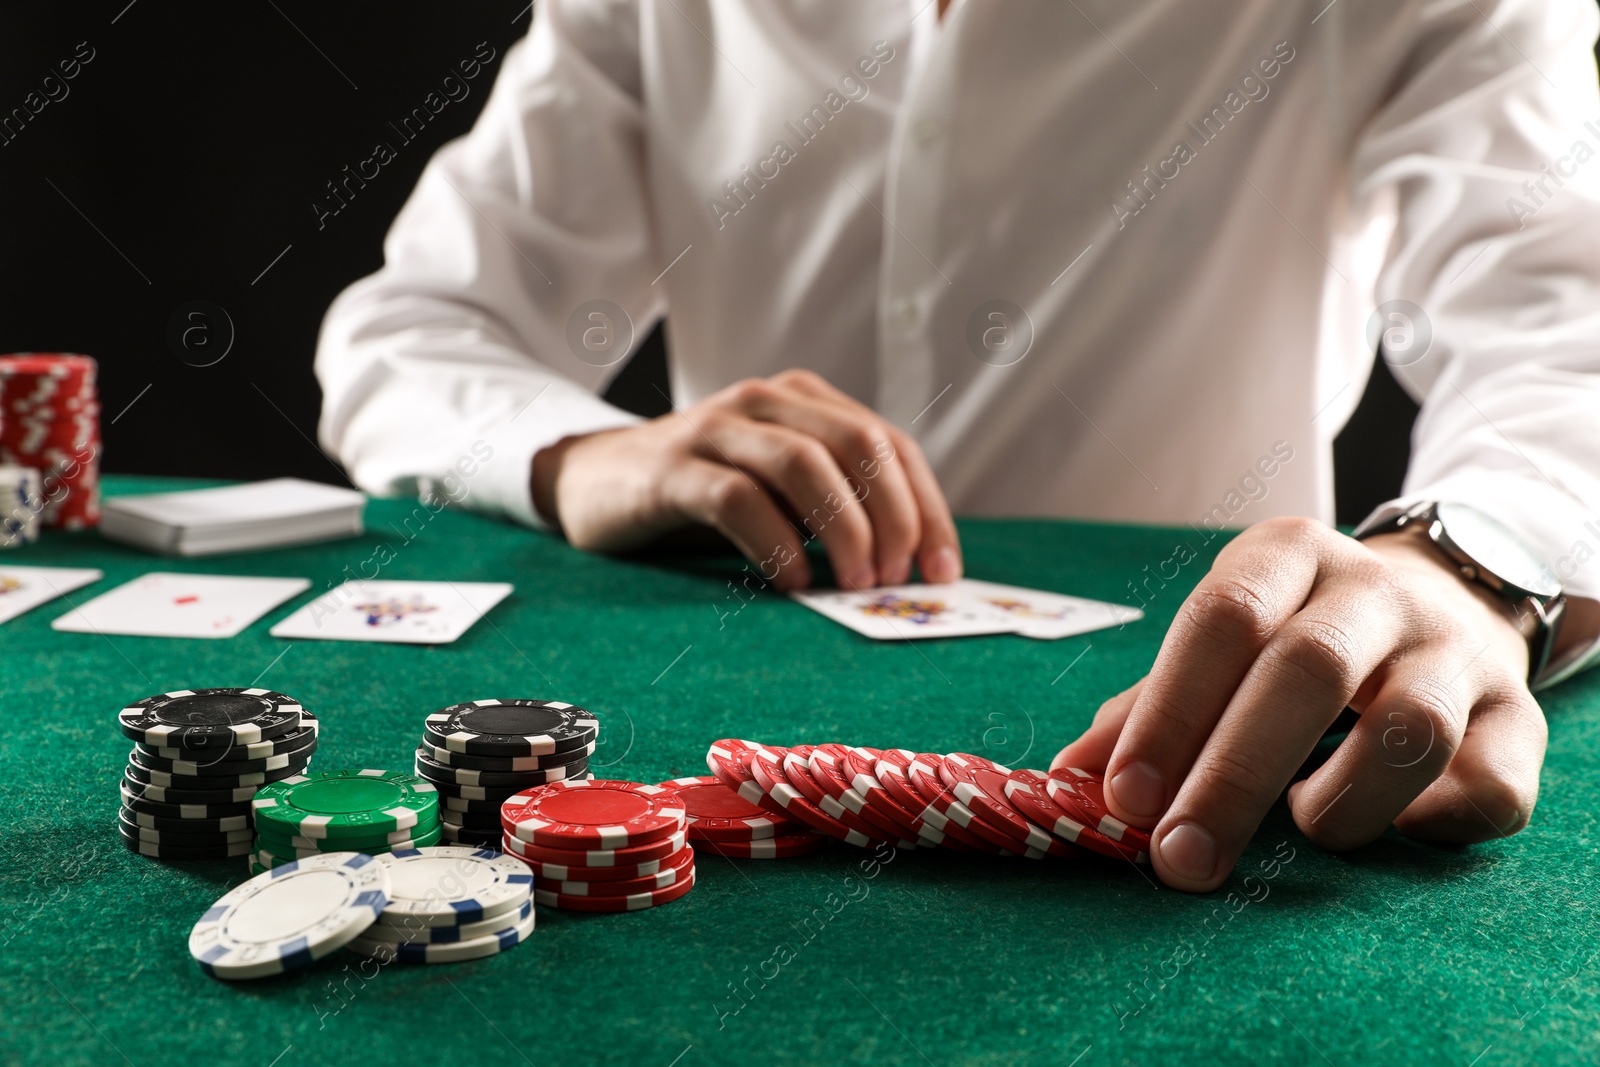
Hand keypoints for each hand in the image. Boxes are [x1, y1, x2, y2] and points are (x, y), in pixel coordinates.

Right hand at [531, 369, 961, 590]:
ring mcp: (716, 428)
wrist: (593, 481)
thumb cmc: (702, 494)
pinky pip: (739, 498)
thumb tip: (904, 566)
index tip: (942, 571)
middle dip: (892, 517)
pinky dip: (777, 543)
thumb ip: (832, 508)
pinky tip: (792, 581)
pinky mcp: (672, 467)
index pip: (890, 445)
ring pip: (805, 464)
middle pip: (858, 446)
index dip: (926, 509)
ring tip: (854, 584)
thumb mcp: (777, 492)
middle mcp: (767, 402)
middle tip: (894, 579)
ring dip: (843, 530)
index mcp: (805, 402)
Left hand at [1054, 515, 1544, 891]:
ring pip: (1410, 724)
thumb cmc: (1298, 637)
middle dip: (1233, 776)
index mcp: (1287, 556)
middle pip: (1308, 672)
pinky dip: (1438, 822)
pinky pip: (1493, 783)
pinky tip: (1395, 831)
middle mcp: (1376, 590)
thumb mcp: (1221, 647)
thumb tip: (1068, 782)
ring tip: (1306, 826)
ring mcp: (1454, 651)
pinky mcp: (1517, 717)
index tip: (1126, 798)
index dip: (1171, 712)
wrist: (1444, 602)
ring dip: (1344, 797)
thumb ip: (1147, 710)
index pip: (1223, 619)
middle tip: (1182, 858)